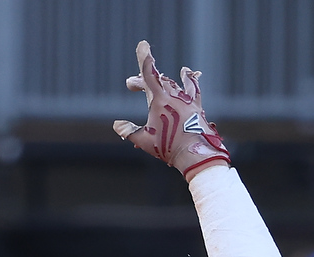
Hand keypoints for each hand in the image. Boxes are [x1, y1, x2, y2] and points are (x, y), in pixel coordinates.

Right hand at [112, 39, 229, 178]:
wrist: (196, 155)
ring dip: (161, 82)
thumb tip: (117, 125)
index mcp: (160, 100)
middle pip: (157, 80)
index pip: (149, 73)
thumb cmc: (169, 149)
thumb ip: (129, 131)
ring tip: (153, 83)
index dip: (144, 57)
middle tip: (131, 85)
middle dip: (142, 81)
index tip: (143, 44)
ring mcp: (186, 100)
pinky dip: (188, 79)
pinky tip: (187, 72)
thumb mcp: (144, 141)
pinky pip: (192, 88)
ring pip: (172, 84)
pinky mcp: (196, 106)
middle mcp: (174, 96)